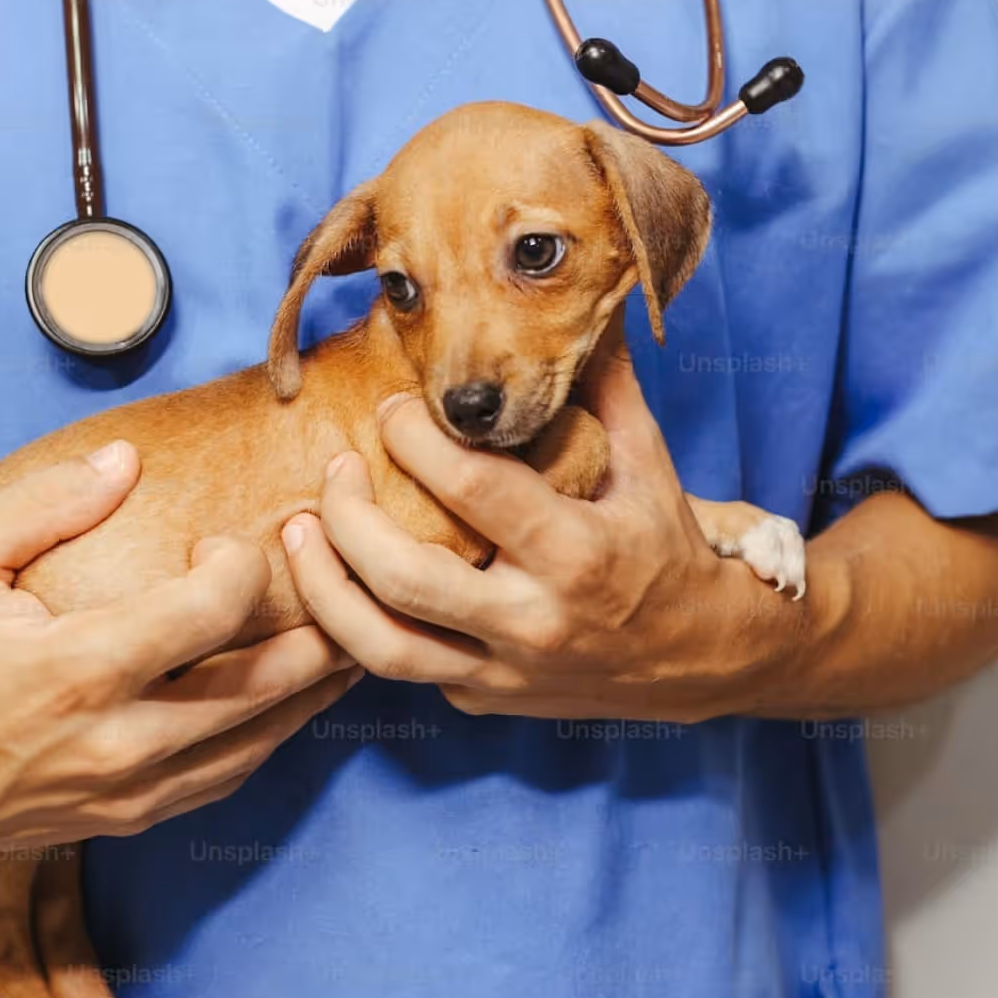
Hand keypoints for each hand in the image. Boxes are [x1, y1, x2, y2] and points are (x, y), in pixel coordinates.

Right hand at [0, 440, 357, 852]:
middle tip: (342, 581)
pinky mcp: (128, 818)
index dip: (241, 564)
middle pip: (260, 688)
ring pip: (256, 743)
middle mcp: (116, 740)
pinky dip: (267, 737)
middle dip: (316, 629)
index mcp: (77, 668)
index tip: (225, 541)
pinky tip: (289, 701)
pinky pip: (224, 779)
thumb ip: (44, 503)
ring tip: (349, 642)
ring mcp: (127, 791)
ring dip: (310, 692)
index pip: (208, 611)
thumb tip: (125, 460)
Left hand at [280, 318, 783, 721]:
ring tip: (294, 533)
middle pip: (406, 579)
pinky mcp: (482, 699)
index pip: (476, 490)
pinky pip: (402, 666)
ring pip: (382, 648)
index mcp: (577, 553)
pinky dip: (356, 624)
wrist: (703, 658)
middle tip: (331, 470)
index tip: (390, 407)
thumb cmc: (665, 544)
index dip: (417, 441)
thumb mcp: (647, 463)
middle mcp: (534, 621)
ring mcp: (504, 671)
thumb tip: (589, 298)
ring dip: (322, 589)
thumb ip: (605, 384)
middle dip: (347, 519)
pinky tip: (333, 578)